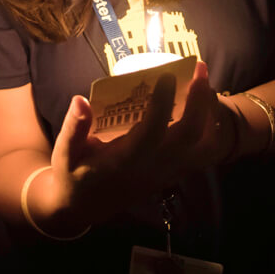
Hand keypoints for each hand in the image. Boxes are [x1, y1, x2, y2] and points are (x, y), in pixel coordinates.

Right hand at [41, 63, 237, 231]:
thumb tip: (81, 100)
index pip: (152, 131)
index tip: (168, 74)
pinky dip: (210, 127)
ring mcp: (168, 172)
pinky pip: (203, 152)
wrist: (85, 206)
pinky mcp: (174, 172)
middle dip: (199, 99)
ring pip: (204, 146)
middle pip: (189, 135)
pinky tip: (201, 105)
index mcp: (126, 161)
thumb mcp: (65, 154)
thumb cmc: (74, 174)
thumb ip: (73, 128)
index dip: (163, 102)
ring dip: (209, 114)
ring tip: (205, 85)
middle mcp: (153, 167)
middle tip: (199, 67)